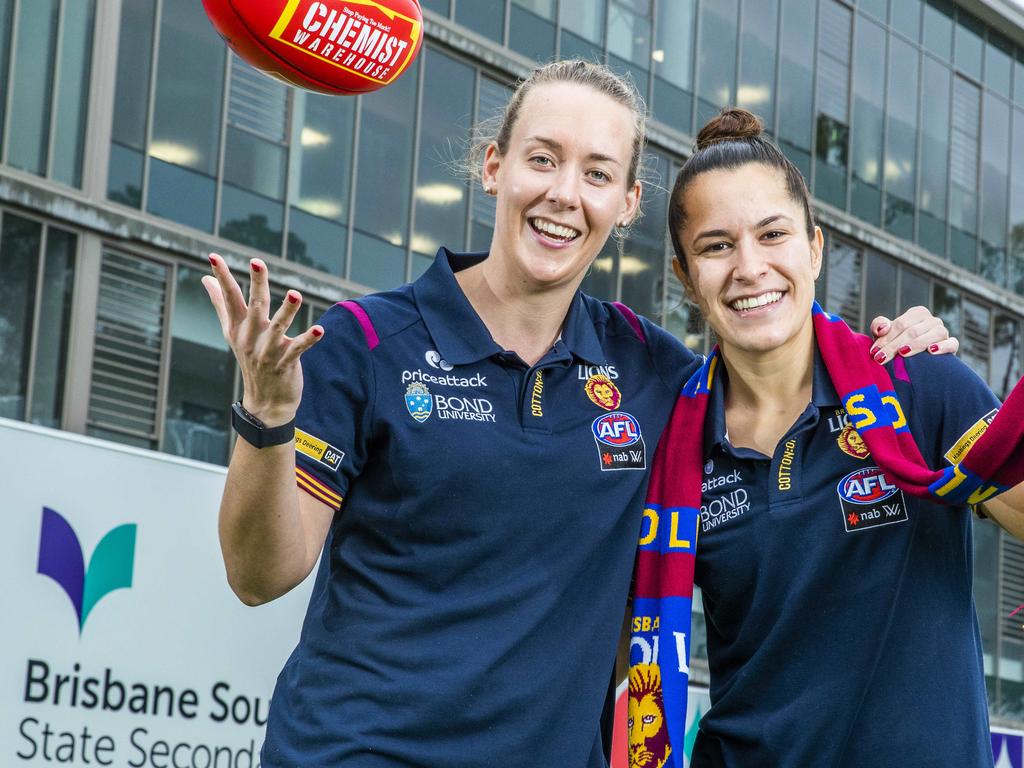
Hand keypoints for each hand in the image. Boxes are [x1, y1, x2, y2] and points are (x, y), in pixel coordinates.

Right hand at [201, 254, 323, 425]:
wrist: (265, 402)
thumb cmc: (250, 360)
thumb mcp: (232, 333)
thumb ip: (221, 304)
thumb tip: (205, 280)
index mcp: (238, 327)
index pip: (229, 297)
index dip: (222, 277)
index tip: (213, 256)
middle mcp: (250, 337)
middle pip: (255, 306)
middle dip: (257, 284)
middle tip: (257, 262)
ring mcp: (267, 351)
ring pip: (278, 327)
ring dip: (287, 310)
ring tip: (295, 294)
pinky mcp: (285, 363)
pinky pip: (297, 349)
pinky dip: (308, 339)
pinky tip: (319, 330)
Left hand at [868, 306, 958, 363]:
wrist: (916, 360)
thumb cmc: (897, 343)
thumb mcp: (885, 334)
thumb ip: (879, 325)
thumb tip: (884, 328)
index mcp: (917, 313)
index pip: (901, 324)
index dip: (887, 338)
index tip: (875, 352)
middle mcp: (932, 320)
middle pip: (913, 331)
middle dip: (895, 345)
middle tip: (881, 359)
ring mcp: (943, 331)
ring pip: (933, 335)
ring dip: (917, 344)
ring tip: (903, 353)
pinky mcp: (952, 344)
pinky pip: (952, 343)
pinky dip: (943, 346)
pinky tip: (931, 351)